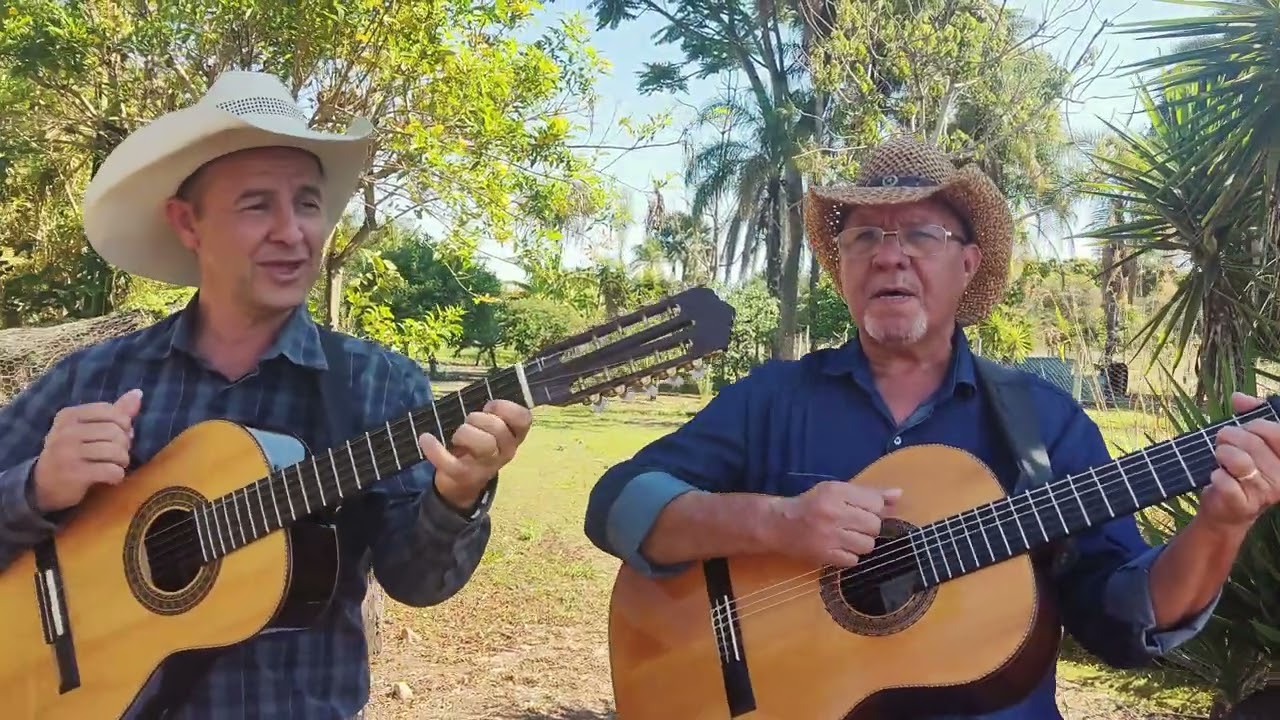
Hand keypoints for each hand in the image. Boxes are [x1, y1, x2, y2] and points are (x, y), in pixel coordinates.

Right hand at [32, 389, 142, 512]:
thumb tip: (138, 393)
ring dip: (123, 460)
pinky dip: (118, 475)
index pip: (109, 411)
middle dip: (124, 444)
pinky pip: (111, 470)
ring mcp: (68, 453)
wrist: (44, 485)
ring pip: (115, 451)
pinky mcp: (74, 474)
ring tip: (116, 465)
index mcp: (68, 416)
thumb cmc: (71, 453)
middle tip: (118, 454)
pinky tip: (111, 478)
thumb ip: (113, 412)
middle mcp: (65, 432)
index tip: (118, 436)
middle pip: (115, 431)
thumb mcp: (86, 429)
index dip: (123, 424)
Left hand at [420, 399, 531, 510]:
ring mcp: (487, 466)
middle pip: (498, 429)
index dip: (506, 407)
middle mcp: (506, 451)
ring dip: (465, 433)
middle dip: (478, 419)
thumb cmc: (476, 444)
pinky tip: (426, 438)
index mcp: (514, 436)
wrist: (462, 482)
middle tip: (468, 422)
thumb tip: (478, 397)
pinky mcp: (464, 476)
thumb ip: (490, 413)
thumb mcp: (488, 428)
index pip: (523, 418)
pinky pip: (451, 463)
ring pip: (484, 444)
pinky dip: (435, 449)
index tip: (489, 406)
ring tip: (455, 436)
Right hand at [763, 480, 901, 567]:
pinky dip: (850, 555)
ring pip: (867, 545)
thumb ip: (868, 493)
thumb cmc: (811, 504)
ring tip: (847, 537)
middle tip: (853, 524)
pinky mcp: (824, 555)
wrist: (778, 524)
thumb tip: (899, 494)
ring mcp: (829, 536)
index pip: (875, 503)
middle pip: (874, 525)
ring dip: (861, 542)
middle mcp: (833, 512)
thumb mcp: (836, 490)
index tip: (860, 510)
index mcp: (836, 492)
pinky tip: (839, 547)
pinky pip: (853, 560)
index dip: (873, 508)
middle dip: (868, 527)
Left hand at [1199, 392, 1279, 531]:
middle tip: (1224, 442)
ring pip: (1238, 459)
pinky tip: (1218, 477)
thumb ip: (1250, 416)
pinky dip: (1216, 475)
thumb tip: (1239, 398)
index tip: (1246, 428)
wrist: (1227, 507)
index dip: (1256, 424)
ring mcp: (1265, 492)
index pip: (1277, 432)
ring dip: (1222, 453)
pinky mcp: (1244, 504)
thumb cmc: (1242, 468)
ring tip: (1221, 457)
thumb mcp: (1250, 441)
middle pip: (1253, 442)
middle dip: (1230, 436)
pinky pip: (1224, 480)